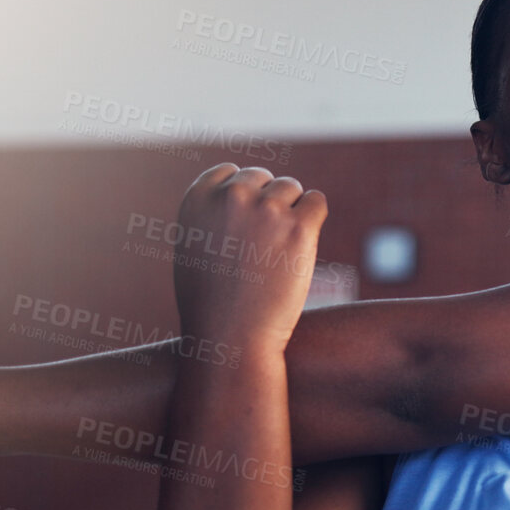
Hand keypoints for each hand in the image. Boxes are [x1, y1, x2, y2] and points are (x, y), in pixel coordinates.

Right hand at [172, 163, 328, 358]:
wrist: (231, 338)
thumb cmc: (210, 303)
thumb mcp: (193, 248)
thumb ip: (210, 214)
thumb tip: (235, 189)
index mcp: (198, 198)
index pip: (229, 171)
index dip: (242, 194)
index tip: (246, 222)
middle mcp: (230, 196)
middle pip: (263, 178)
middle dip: (268, 202)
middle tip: (266, 243)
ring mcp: (266, 209)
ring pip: (291, 188)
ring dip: (292, 211)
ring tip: (281, 249)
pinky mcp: (299, 227)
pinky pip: (317, 201)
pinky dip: (314, 217)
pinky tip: (304, 242)